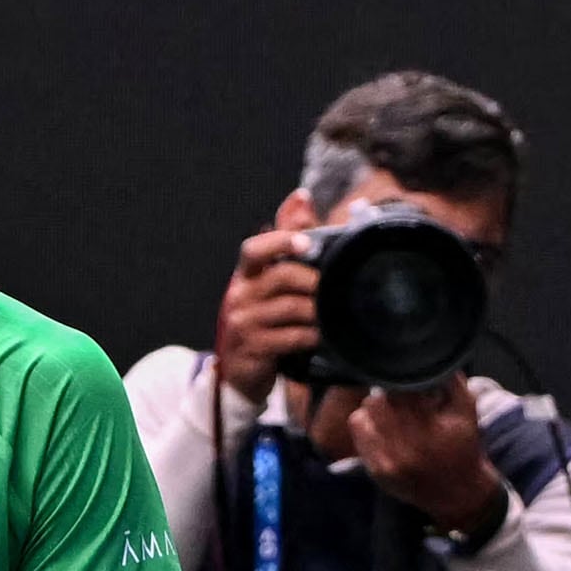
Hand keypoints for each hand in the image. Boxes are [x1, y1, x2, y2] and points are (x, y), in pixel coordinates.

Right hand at [213, 196, 321, 406]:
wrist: (239, 373)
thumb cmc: (263, 322)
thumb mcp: (269, 283)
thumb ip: (286, 243)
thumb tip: (301, 198)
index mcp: (246, 275)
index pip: (255, 249)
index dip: (280, 241)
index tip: (305, 242)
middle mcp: (241, 294)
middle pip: (282, 277)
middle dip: (313, 281)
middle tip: (331, 289)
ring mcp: (245, 322)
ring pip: (292, 308)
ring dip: (317, 312)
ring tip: (330, 315)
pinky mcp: (254, 348)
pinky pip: (292, 337)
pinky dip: (311, 336)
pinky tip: (320, 337)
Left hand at [345, 374, 505, 537]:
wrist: (458, 494)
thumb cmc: (463, 447)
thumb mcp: (467, 410)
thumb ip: (451, 380)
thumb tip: (428, 357)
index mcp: (430, 431)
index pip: (401, 390)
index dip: (405, 382)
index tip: (412, 385)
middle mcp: (406, 450)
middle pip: (379, 400)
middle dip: (391, 395)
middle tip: (403, 399)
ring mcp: (388, 462)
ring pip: (366, 412)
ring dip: (377, 408)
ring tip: (394, 414)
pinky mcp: (376, 470)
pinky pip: (358, 430)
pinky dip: (368, 423)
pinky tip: (384, 428)